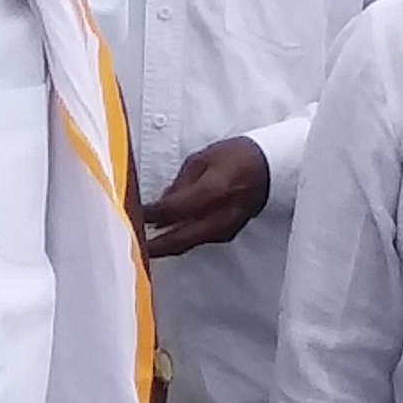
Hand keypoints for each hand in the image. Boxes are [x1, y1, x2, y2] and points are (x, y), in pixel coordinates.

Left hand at [137, 137, 270, 258]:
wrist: (271, 167)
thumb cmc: (236, 157)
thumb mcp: (202, 159)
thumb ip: (179, 184)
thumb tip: (160, 204)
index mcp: (213, 191)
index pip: (173, 210)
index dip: (149, 215)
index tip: (131, 214)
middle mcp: (220, 216)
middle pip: (179, 239)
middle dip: (153, 245)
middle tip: (131, 246)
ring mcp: (225, 229)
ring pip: (187, 244)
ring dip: (164, 245)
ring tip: (142, 243)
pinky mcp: (227, 234)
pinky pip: (197, 241)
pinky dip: (180, 240)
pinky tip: (166, 236)